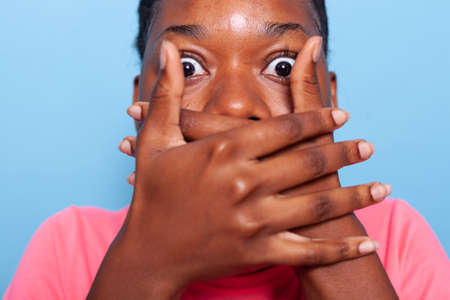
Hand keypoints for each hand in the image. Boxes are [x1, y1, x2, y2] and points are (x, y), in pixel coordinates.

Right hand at [89, 40, 385, 299]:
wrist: (149, 252)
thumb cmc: (152, 194)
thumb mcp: (155, 140)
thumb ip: (168, 94)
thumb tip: (167, 51)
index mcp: (222, 151)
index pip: (285, 128)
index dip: (318, 119)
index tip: (341, 116)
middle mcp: (243, 183)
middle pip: (308, 162)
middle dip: (344, 153)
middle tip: (367, 146)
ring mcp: (253, 221)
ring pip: (317, 205)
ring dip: (355, 196)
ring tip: (382, 187)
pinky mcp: (257, 253)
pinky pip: (308, 252)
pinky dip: (339, 251)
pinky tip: (364, 246)